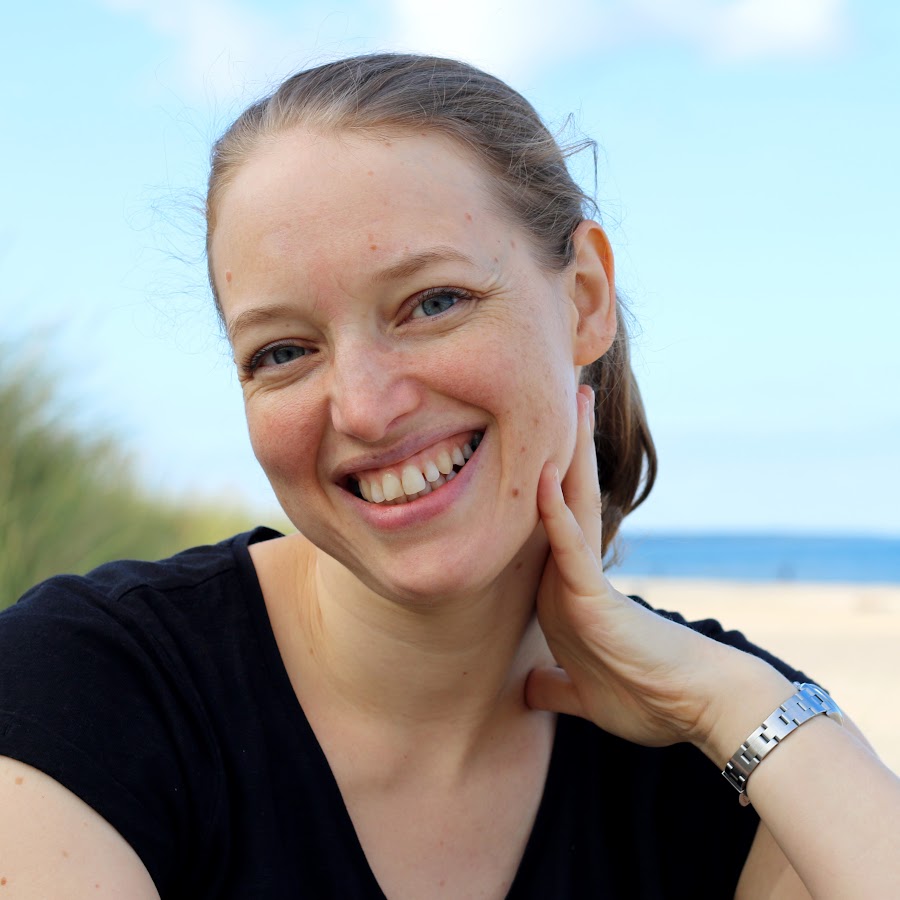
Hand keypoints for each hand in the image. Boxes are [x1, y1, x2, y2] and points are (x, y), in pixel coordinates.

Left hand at [526, 385, 771, 749]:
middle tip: (558, 392)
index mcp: (564, 594)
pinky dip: (554, 516)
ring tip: (570, 398)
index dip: (536, 486)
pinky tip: (541, 479)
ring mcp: (586, 582)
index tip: (520, 446)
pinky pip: (571, 550)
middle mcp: (574, 578)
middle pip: (562, 500)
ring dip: (567, 455)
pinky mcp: (598, 598)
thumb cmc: (645, 700)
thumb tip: (528, 690)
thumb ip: (553, 686)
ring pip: (571, 507)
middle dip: (559, 449)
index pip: (545, 528)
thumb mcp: (581, 694)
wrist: (696, 712)